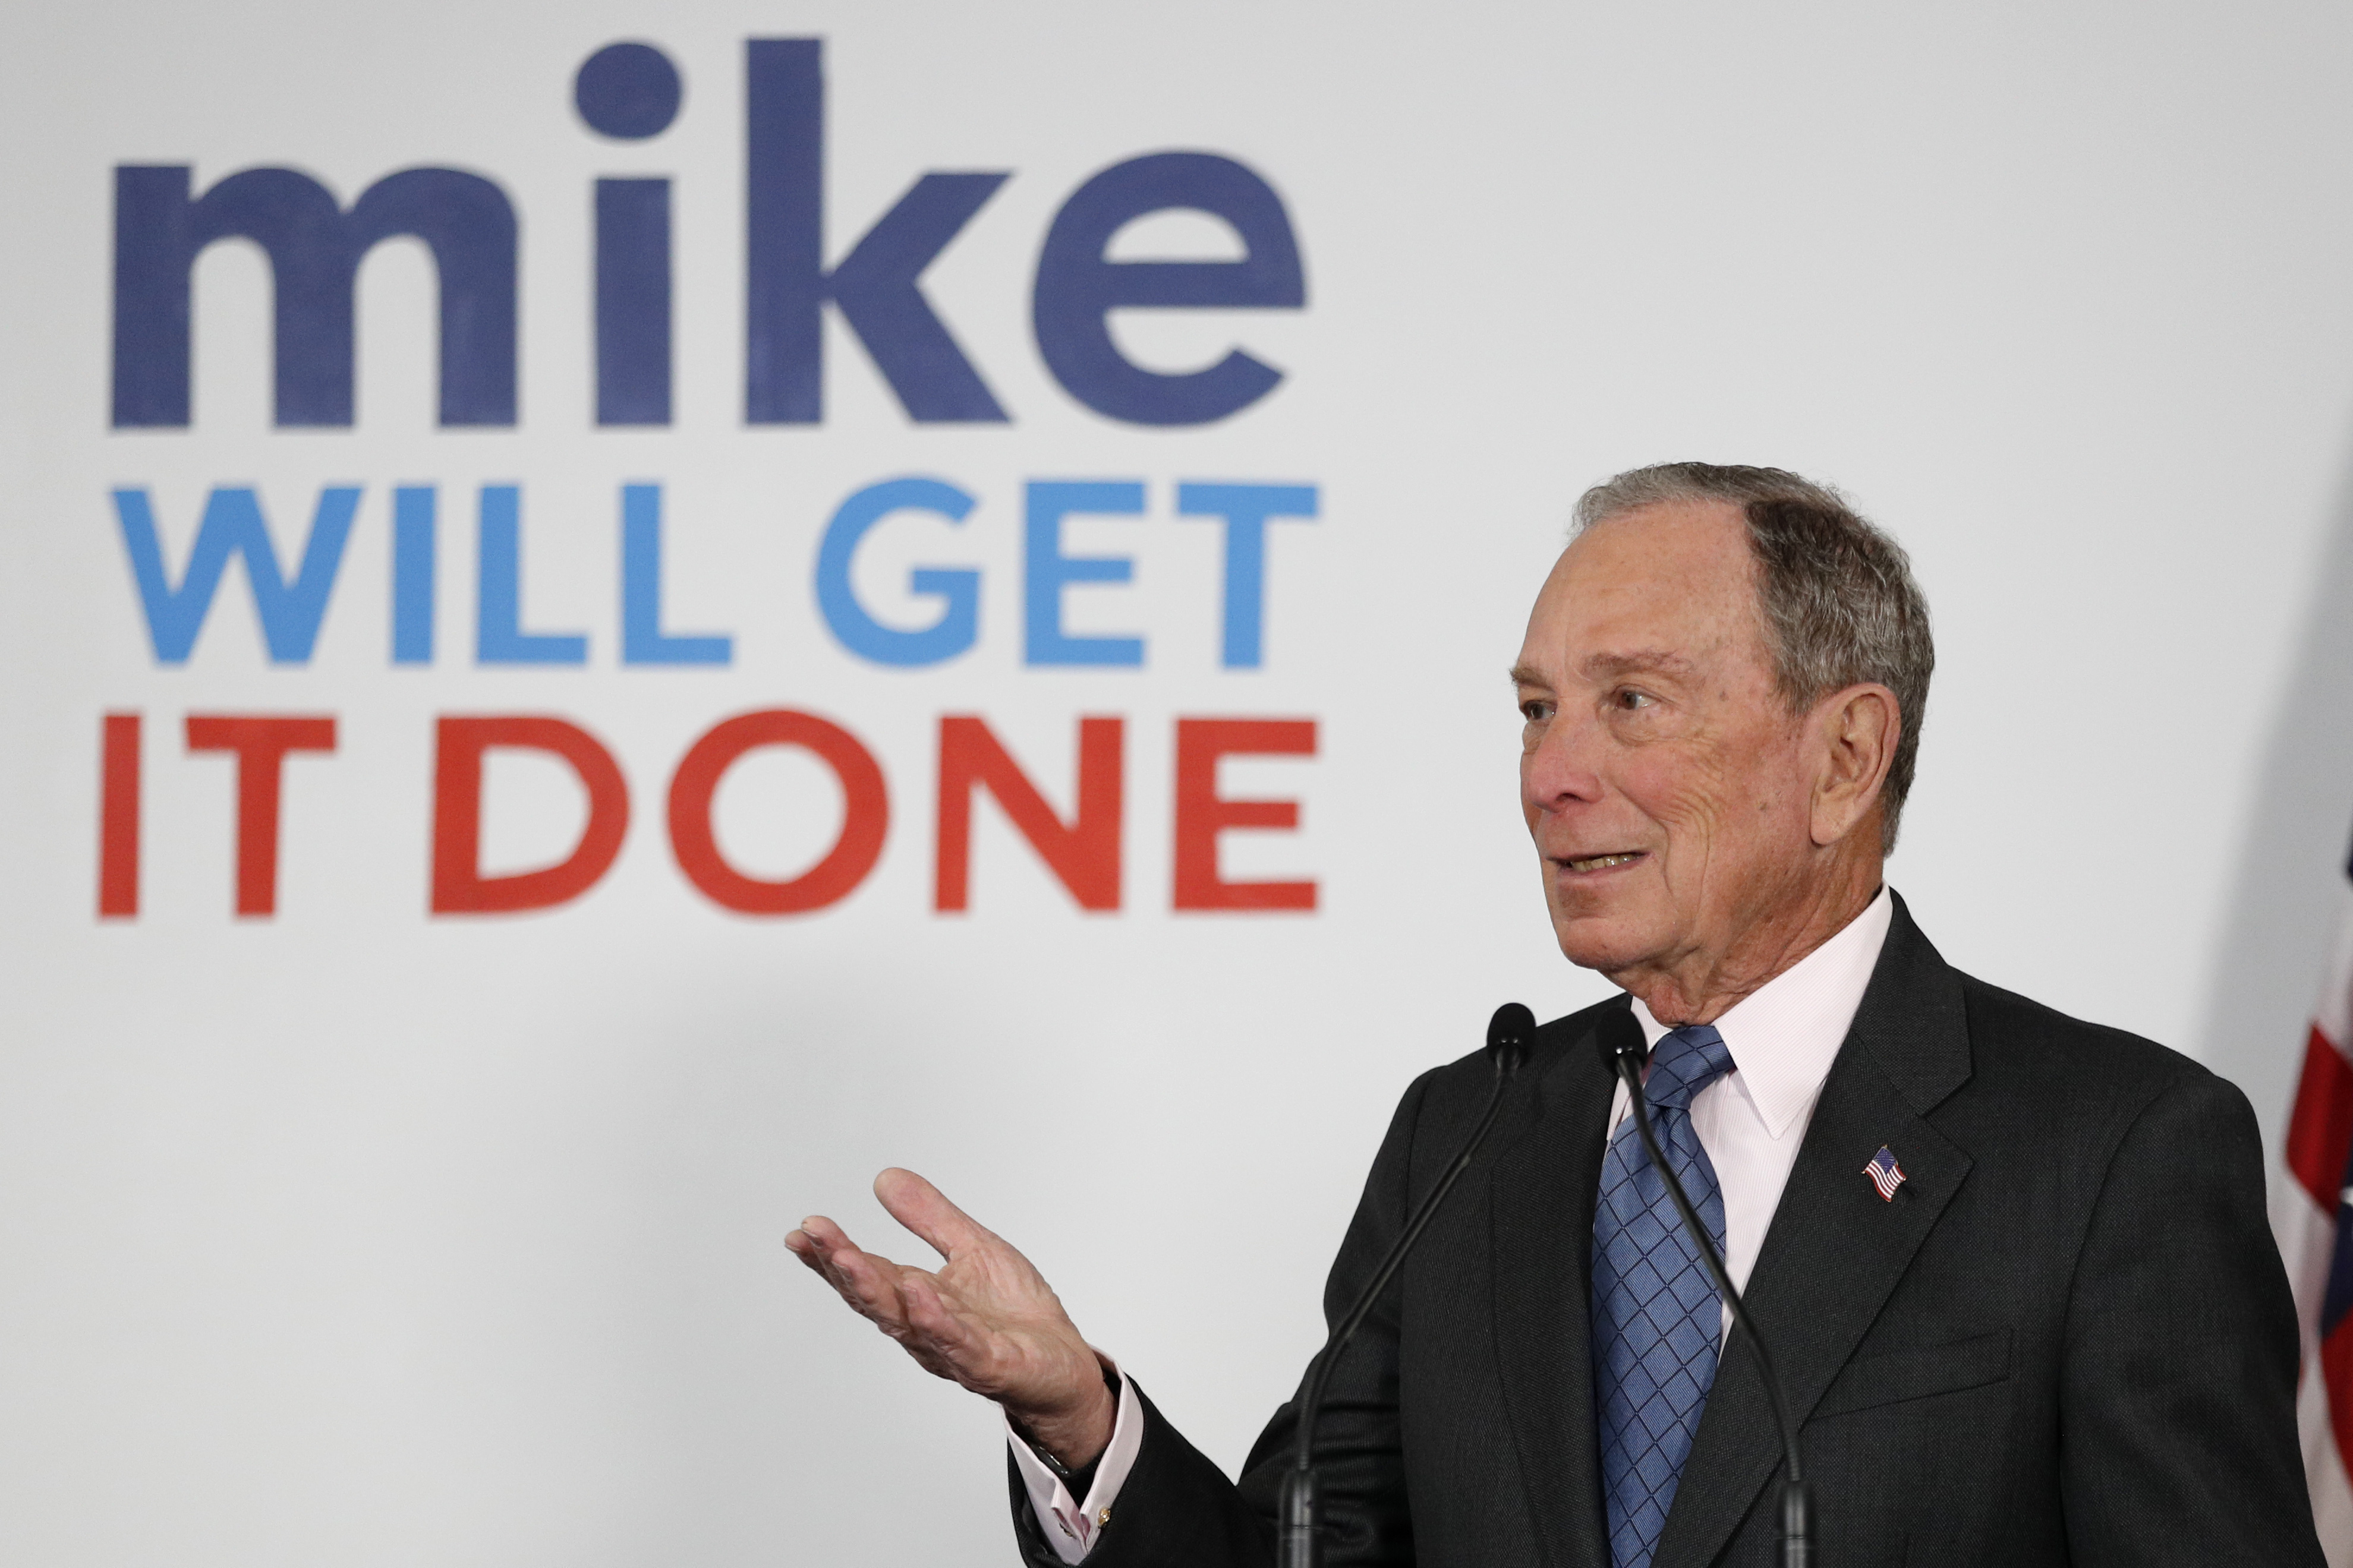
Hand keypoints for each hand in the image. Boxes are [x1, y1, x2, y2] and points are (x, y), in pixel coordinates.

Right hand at [786, 1167, 1116, 1467]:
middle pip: (874, 1296)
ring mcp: (954, 1348)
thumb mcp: (974, 1247)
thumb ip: (930, 1218)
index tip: (801, 1231)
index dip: (832, 1254)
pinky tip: (920, 1294)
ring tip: (848, 1258)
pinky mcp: (990, 1364)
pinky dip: (936, 1322)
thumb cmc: (1015, 1313)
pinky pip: (959, 1344)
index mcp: (918, 1296)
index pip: (868, 1272)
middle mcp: (924, 1326)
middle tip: (812, 1236)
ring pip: (905, 1321)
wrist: (1064, 1365)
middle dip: (841, 1266)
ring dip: (874, 1290)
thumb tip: (884, 1177)